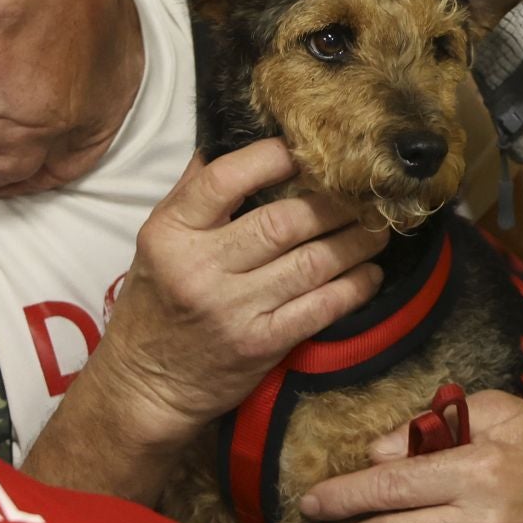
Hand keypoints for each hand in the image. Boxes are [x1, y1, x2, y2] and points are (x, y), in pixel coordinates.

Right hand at [90, 139, 385, 444]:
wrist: (145, 384)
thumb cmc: (154, 304)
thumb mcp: (156, 242)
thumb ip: (191, 193)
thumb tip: (230, 137)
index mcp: (170, 233)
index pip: (226, 180)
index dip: (273, 158)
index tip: (306, 151)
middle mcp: (201, 268)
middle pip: (282, 222)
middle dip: (333, 203)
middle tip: (362, 192)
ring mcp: (233, 309)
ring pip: (310, 263)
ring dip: (354, 241)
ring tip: (377, 227)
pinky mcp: (261, 345)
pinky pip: (319, 308)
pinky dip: (353, 287)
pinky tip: (370, 273)